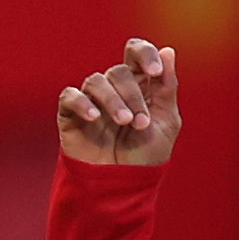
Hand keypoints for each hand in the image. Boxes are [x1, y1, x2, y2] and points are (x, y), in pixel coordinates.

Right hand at [56, 38, 183, 166]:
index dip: (144, 54)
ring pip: (96, 81)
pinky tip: (94, 118)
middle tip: (140, 122)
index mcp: (140, 85)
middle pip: (119, 71)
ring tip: (124, 123)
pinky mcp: (71, 114)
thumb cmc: (145, 157)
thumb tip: (168, 51)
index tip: (154, 72)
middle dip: (133, 95)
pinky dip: (82, 103)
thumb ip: (167, 88)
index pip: (136, 52)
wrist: (121, 188)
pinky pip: (70, 96)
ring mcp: (92, 100)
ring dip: (113, 101)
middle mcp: (115, 88)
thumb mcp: (166, 123)